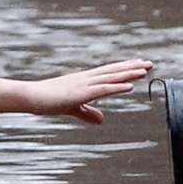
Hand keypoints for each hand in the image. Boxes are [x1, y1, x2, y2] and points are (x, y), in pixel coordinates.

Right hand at [27, 59, 153, 123]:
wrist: (32, 97)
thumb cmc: (49, 101)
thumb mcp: (73, 108)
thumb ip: (88, 113)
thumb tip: (102, 120)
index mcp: (85, 80)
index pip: (109, 72)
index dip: (125, 68)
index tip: (140, 64)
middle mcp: (87, 79)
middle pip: (114, 71)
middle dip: (132, 67)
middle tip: (150, 64)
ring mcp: (85, 84)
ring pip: (111, 77)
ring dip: (129, 74)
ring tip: (145, 71)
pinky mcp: (81, 93)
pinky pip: (103, 89)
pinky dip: (117, 87)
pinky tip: (129, 86)